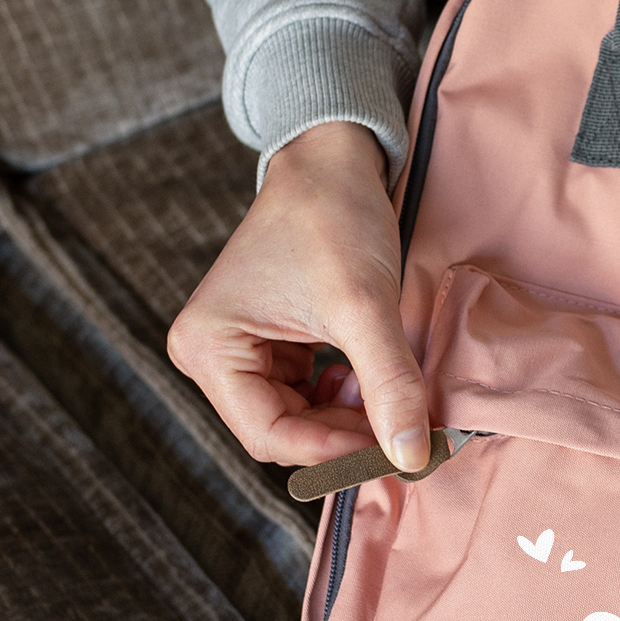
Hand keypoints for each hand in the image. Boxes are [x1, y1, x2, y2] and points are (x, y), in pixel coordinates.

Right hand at [167, 122, 429, 470]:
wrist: (334, 162)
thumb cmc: (335, 219)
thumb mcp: (365, 306)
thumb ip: (388, 385)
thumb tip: (411, 458)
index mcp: (208, 348)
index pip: (270, 435)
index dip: (334, 451)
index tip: (396, 454)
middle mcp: (210, 355)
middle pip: (283, 431)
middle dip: (345, 436)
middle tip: (408, 438)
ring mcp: (239, 351)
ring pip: (300, 417)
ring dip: (349, 419)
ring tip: (393, 398)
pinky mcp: (271, 344)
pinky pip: (308, 394)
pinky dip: (346, 398)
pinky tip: (374, 380)